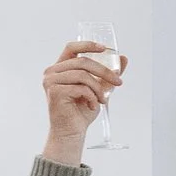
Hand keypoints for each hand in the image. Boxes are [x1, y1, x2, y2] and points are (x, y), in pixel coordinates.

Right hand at [40, 42, 123, 163]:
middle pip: (83, 61)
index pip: (71, 48)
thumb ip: (108, 75)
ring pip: (83, 75)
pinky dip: (92, 97)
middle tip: (119, 82)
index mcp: (61, 68)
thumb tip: (124, 58)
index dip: (88, 45)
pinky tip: (93, 106)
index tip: (105, 48)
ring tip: (102, 100)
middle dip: (105, 72)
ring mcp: (51, 81)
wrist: (72, 130)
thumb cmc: (82, 110)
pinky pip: (81, 88)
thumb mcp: (99, 89)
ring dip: (98, 88)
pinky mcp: (55, 91)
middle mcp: (52, 72)